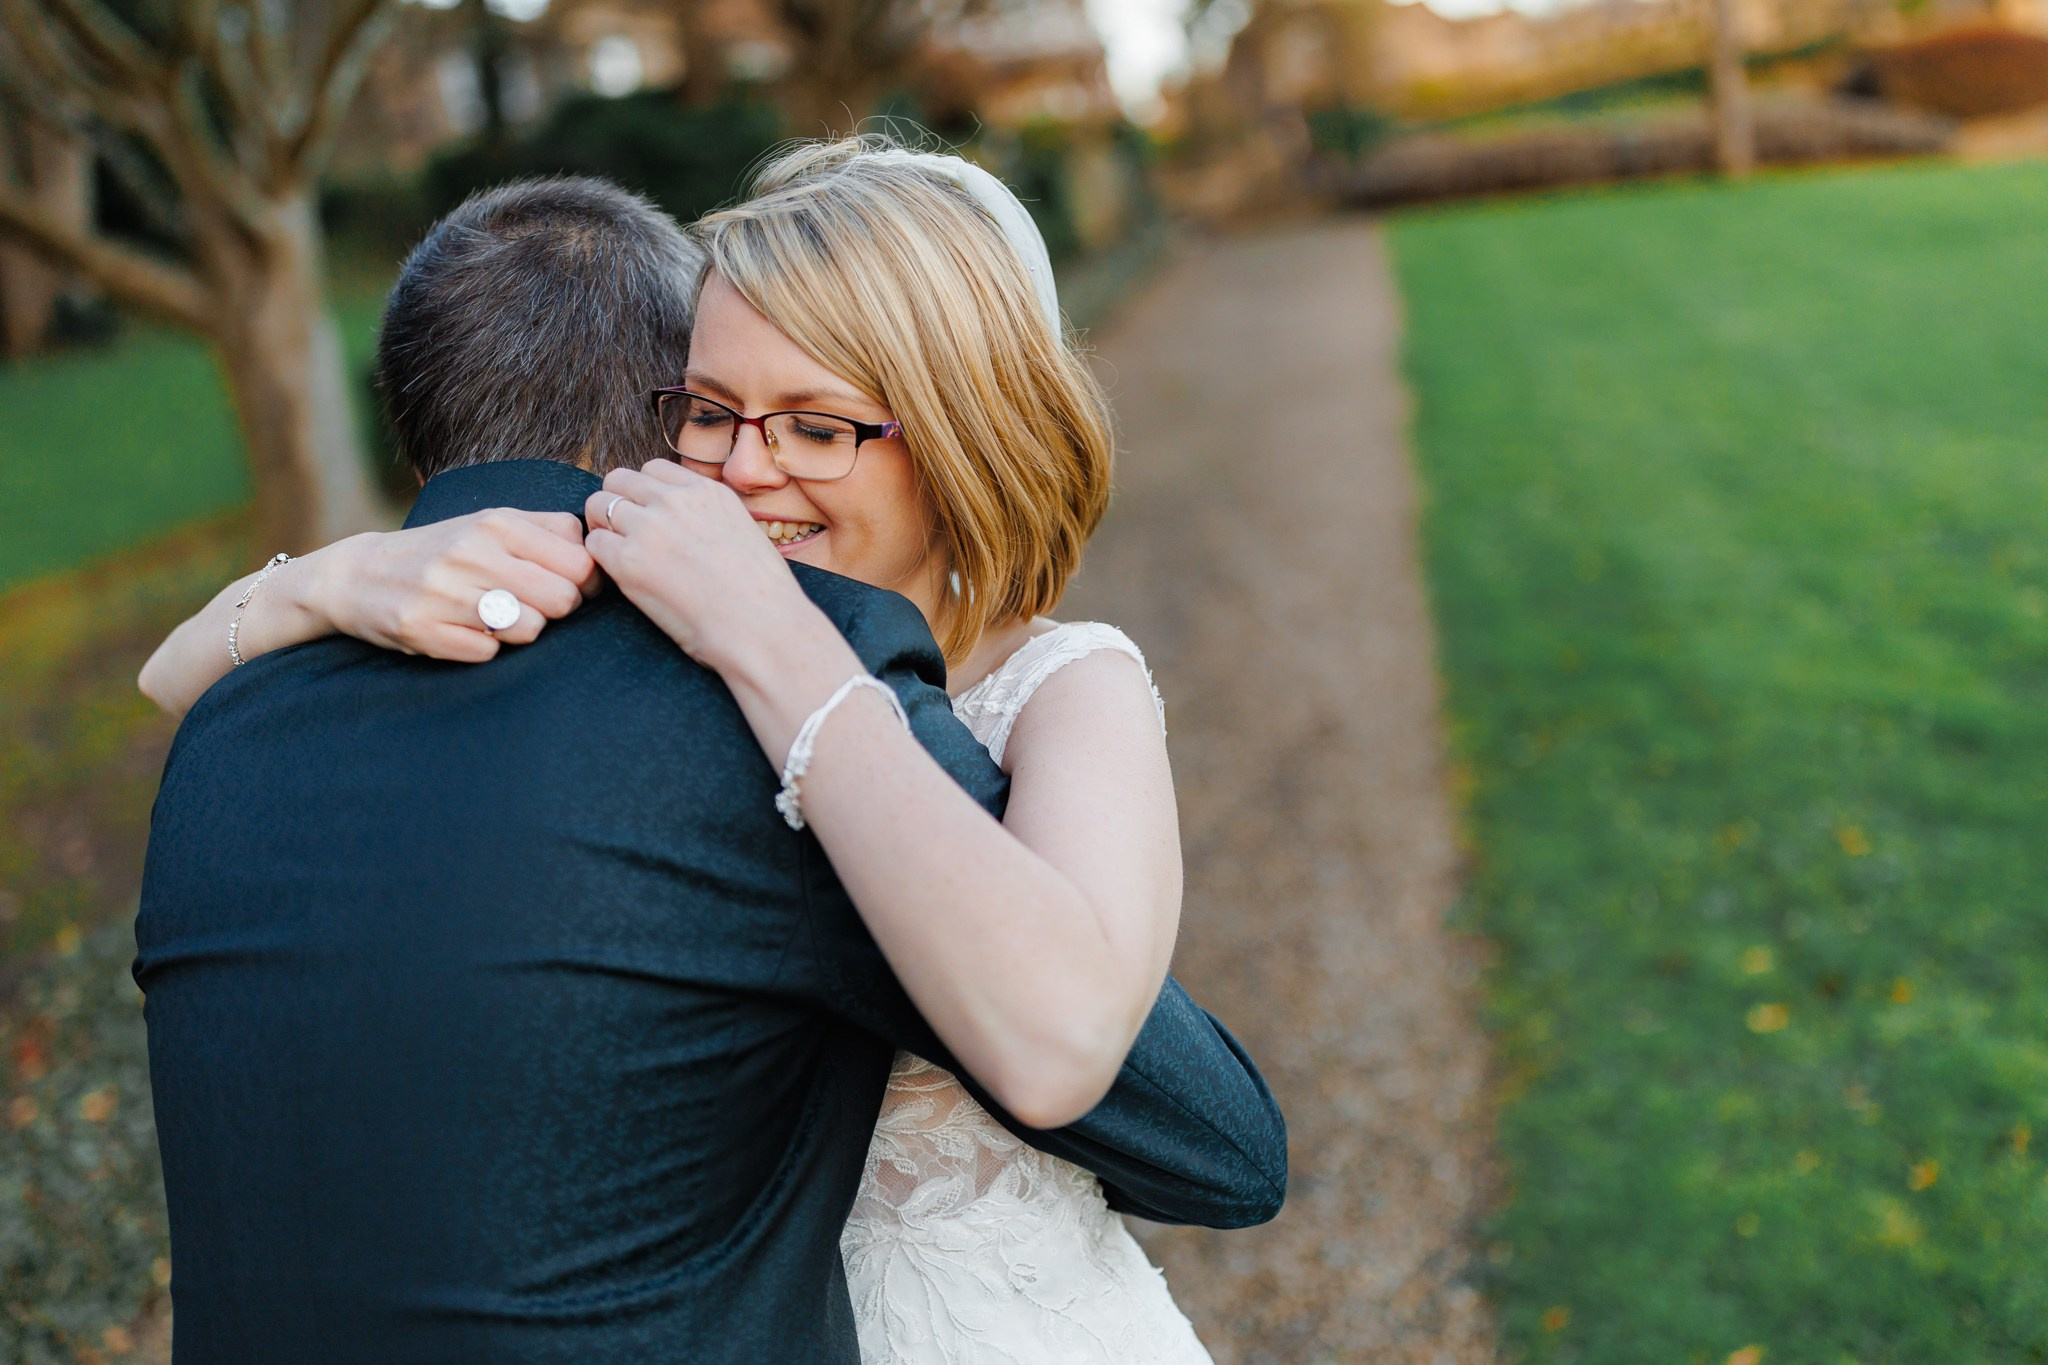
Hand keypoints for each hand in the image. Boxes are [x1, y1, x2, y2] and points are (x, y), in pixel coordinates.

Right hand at [300, 510, 599, 662]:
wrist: (359, 574)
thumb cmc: (444, 550)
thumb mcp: (491, 524)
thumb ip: (547, 530)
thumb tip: (600, 546)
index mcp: (496, 523)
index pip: (579, 561)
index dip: (585, 582)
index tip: (570, 586)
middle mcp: (471, 553)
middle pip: (562, 599)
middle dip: (558, 610)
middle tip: (534, 606)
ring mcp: (445, 593)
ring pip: (530, 629)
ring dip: (521, 631)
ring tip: (497, 618)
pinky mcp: (423, 629)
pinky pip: (488, 653)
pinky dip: (485, 648)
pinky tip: (465, 631)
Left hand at [584, 461, 823, 673]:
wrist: (761, 627)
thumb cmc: (760, 595)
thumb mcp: (743, 532)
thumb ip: (710, 517)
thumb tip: (689, 524)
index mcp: (707, 491)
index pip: (653, 469)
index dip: (644, 493)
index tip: (648, 516)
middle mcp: (675, 500)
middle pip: (618, 479)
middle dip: (617, 503)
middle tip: (624, 535)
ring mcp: (649, 527)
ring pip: (598, 504)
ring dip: (603, 527)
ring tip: (618, 555)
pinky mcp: (628, 561)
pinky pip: (594, 543)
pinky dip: (600, 558)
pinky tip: (620, 577)